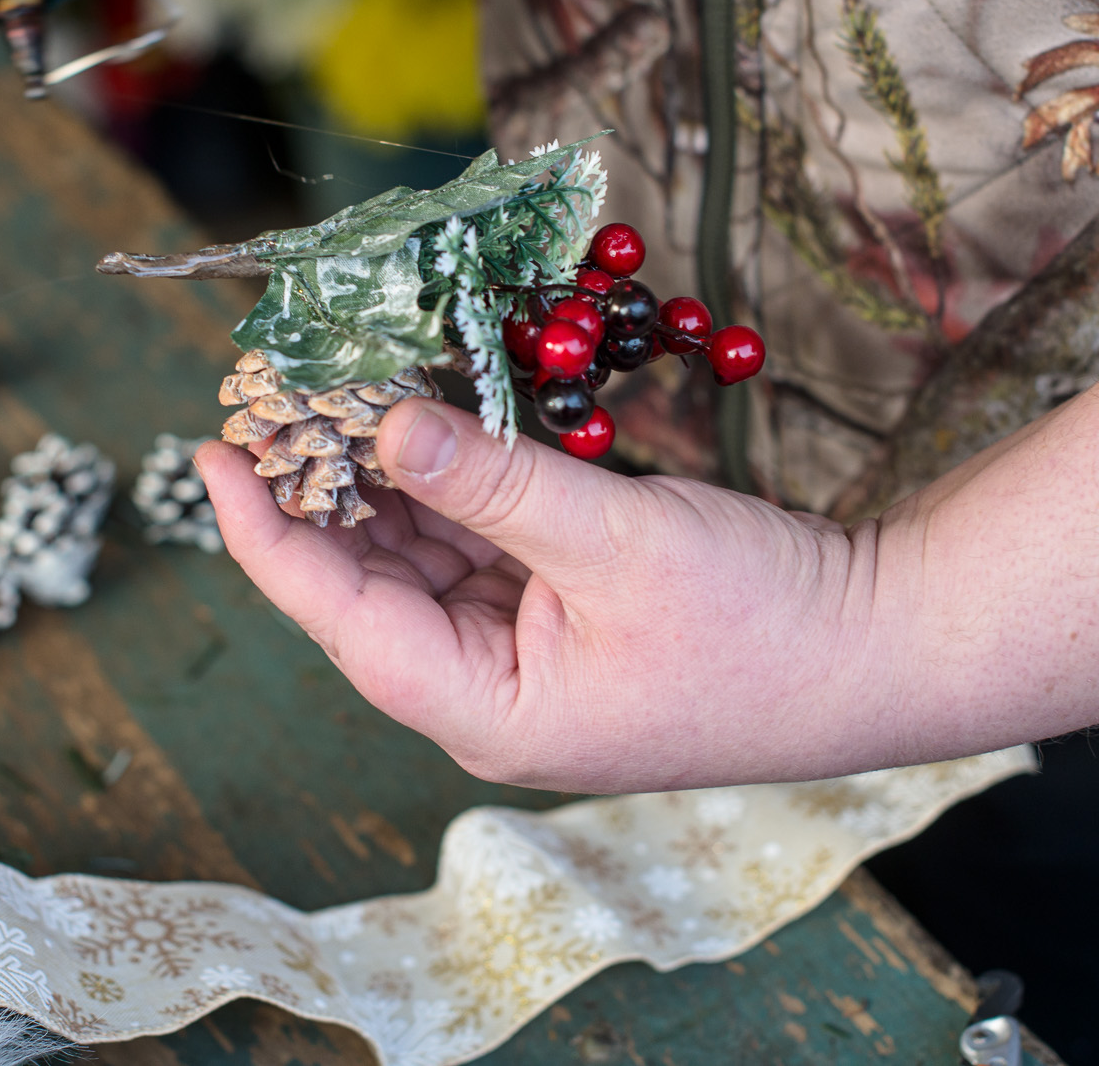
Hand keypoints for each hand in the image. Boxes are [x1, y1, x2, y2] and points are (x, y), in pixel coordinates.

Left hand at [198, 397, 891, 792]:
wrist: (888, 648)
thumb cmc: (766, 625)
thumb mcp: (616, 542)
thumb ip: (494, 481)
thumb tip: (384, 427)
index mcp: (486, 711)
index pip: (339, 616)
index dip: (266, 532)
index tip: (209, 452)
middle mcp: (489, 691)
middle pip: (369, 584)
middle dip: (322, 489)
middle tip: (273, 393)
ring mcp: (527, 654)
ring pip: (423, 556)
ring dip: (387, 477)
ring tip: (336, 387)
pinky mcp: (564, 613)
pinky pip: (481, 542)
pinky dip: (455, 482)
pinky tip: (427, 416)